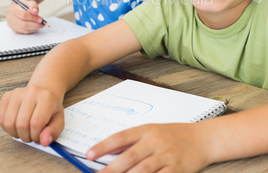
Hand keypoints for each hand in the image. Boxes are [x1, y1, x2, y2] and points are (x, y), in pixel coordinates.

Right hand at [0, 85, 63, 145]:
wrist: (44, 92)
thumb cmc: (51, 109)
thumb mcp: (59, 120)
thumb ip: (53, 132)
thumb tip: (44, 142)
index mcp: (47, 97)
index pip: (36, 123)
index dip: (36, 136)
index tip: (39, 137)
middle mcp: (31, 92)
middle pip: (21, 124)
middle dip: (26, 136)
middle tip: (32, 135)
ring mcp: (17, 93)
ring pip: (9, 123)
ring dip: (16, 133)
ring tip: (25, 130)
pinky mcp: (7, 96)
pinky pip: (0, 119)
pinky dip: (7, 128)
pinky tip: (17, 124)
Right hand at [6, 0, 43, 33]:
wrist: (21, 7)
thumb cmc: (25, 5)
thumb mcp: (30, 2)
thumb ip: (33, 6)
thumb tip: (35, 12)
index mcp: (13, 9)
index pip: (23, 15)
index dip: (33, 18)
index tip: (41, 19)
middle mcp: (10, 17)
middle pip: (24, 24)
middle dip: (35, 24)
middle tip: (42, 23)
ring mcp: (11, 25)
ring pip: (24, 30)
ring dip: (34, 28)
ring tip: (40, 24)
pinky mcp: (15, 30)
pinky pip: (24, 32)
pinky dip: (32, 30)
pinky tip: (35, 26)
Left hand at [86, 123, 209, 171]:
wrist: (202, 139)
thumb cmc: (174, 135)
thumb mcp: (153, 131)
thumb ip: (134, 142)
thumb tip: (111, 153)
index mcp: (147, 130)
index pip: (121, 137)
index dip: (104, 146)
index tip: (89, 155)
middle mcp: (155, 141)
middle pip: (129, 157)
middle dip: (110, 169)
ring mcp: (166, 156)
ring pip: (142, 171)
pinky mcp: (176, 170)